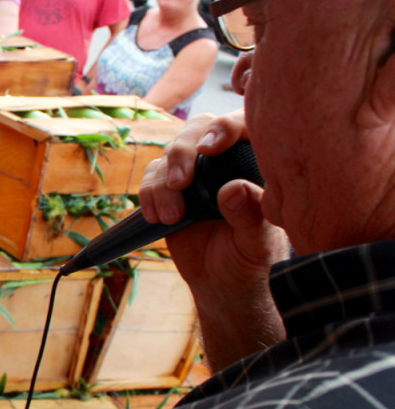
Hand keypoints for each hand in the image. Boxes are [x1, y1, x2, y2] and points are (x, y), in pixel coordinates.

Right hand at [138, 111, 288, 369]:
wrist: (224, 282)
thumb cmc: (251, 257)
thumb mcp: (258, 241)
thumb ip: (250, 214)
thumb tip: (234, 189)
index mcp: (256, 161)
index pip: (243, 126)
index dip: (224, 127)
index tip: (210, 147)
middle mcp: (224, 159)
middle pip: (198, 130)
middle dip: (183, 152)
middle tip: (180, 183)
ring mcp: (195, 172)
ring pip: (170, 154)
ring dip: (163, 182)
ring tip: (170, 217)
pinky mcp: (170, 188)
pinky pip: (152, 177)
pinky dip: (149, 194)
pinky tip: (157, 217)